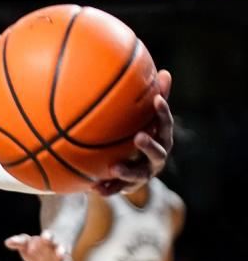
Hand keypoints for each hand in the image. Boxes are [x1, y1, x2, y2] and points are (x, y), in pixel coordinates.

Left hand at [5, 230, 78, 260]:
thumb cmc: (36, 245)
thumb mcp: (25, 242)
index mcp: (47, 241)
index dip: (47, 237)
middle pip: (61, 249)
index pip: (49, 237)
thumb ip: (18, 242)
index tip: (45, 237)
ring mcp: (63, 260)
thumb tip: (7, 242)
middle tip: (60, 253)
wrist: (50, 250)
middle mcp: (58, 250)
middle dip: (60, 250)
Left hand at [92, 69, 172, 196]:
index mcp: (161, 138)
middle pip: (158, 152)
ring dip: (128, 171)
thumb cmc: (139, 133)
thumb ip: (154, 97)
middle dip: (149, 146)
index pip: (165, 124)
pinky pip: (118, 189)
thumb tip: (166, 71)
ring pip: (139, 175)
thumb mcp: (146, 117)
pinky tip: (94, 188)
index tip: (156, 100)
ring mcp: (144, 174)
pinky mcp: (129, 186)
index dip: (162, 112)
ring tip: (114, 167)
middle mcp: (156, 157)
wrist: (132, 169)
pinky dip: (108, 189)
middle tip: (139, 137)